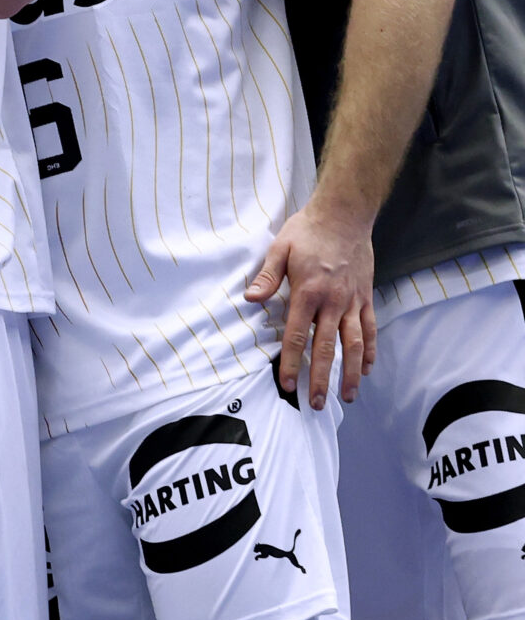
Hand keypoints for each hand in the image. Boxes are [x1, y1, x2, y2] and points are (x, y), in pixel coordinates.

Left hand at [245, 203, 374, 408]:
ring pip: (354, 344)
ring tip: (348, 397)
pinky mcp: (366, 297)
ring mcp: (353, 301)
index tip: (288, 385)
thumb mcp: (279, 249)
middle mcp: (333, 302)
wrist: (345, 214)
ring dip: (351, 373)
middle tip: (316, 404)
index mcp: (308, 293)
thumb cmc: (307, 231)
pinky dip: (370, 351)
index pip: (296, 336)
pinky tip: (367, 369)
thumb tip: (250, 299)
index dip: (291, 363)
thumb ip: (266, 277)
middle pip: (326, 348)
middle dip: (321, 378)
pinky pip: (370, 329)